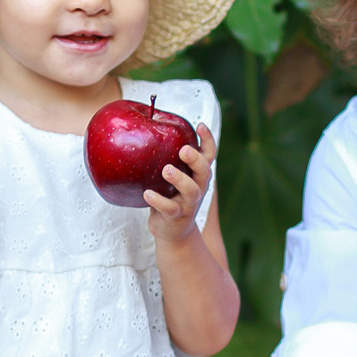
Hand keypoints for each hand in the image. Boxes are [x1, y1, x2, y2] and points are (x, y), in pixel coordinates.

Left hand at [144, 123, 216, 243]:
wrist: (172, 231)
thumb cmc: (170, 196)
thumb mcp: (172, 177)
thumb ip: (166, 158)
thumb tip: (147, 125)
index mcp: (198, 174)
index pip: (209, 154)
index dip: (207, 140)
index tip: (199, 125)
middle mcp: (198, 187)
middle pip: (204, 170)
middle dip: (196, 159)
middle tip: (184, 150)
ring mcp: (189, 203)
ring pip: (191, 190)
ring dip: (179, 179)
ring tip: (166, 170)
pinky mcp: (177, 217)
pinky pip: (170, 208)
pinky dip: (159, 201)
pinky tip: (147, 194)